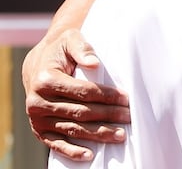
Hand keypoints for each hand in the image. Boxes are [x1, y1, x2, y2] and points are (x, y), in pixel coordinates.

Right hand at [23, 29, 129, 160]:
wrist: (38, 65)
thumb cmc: (60, 51)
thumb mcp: (70, 40)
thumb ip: (82, 48)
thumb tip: (94, 62)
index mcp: (45, 80)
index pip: (83, 92)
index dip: (107, 96)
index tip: (127, 98)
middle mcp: (38, 102)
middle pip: (81, 112)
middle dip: (108, 115)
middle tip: (130, 117)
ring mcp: (38, 118)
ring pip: (73, 129)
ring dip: (98, 134)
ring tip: (120, 136)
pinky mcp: (39, 130)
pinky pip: (56, 144)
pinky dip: (72, 151)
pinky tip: (90, 155)